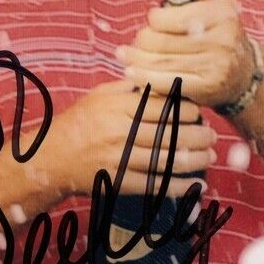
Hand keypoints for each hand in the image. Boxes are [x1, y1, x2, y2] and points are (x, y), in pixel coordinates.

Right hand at [41, 80, 215, 200]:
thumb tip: (159, 78)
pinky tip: (198, 183)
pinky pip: (157, 185)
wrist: (51, 158)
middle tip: (212, 135)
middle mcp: (119, 132)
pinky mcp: (120, 182)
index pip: (163, 106)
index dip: (188, 109)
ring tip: (210, 155)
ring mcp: (120, 158)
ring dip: (196, 159)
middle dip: (199, 134)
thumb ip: (128, 88)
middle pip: (170, 133)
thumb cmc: (77, 123)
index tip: (199, 111)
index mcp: (116, 107)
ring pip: (168, 159)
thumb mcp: (98, 97)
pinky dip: (181, 186)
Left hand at [117, 0, 258, 109]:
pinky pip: (168, 82)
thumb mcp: (220, 4)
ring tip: (123, 56)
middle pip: (163, 42)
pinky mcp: (206, 88)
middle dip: (141, 41)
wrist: (243, 72)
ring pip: (162, 63)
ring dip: (136, 60)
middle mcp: (221, 41)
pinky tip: (132, 73)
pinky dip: (146, 78)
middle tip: (134, 41)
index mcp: (221, 15)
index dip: (155, 20)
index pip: (175, 18)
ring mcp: (215, 66)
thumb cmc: (222, 33)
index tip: (152, 21)